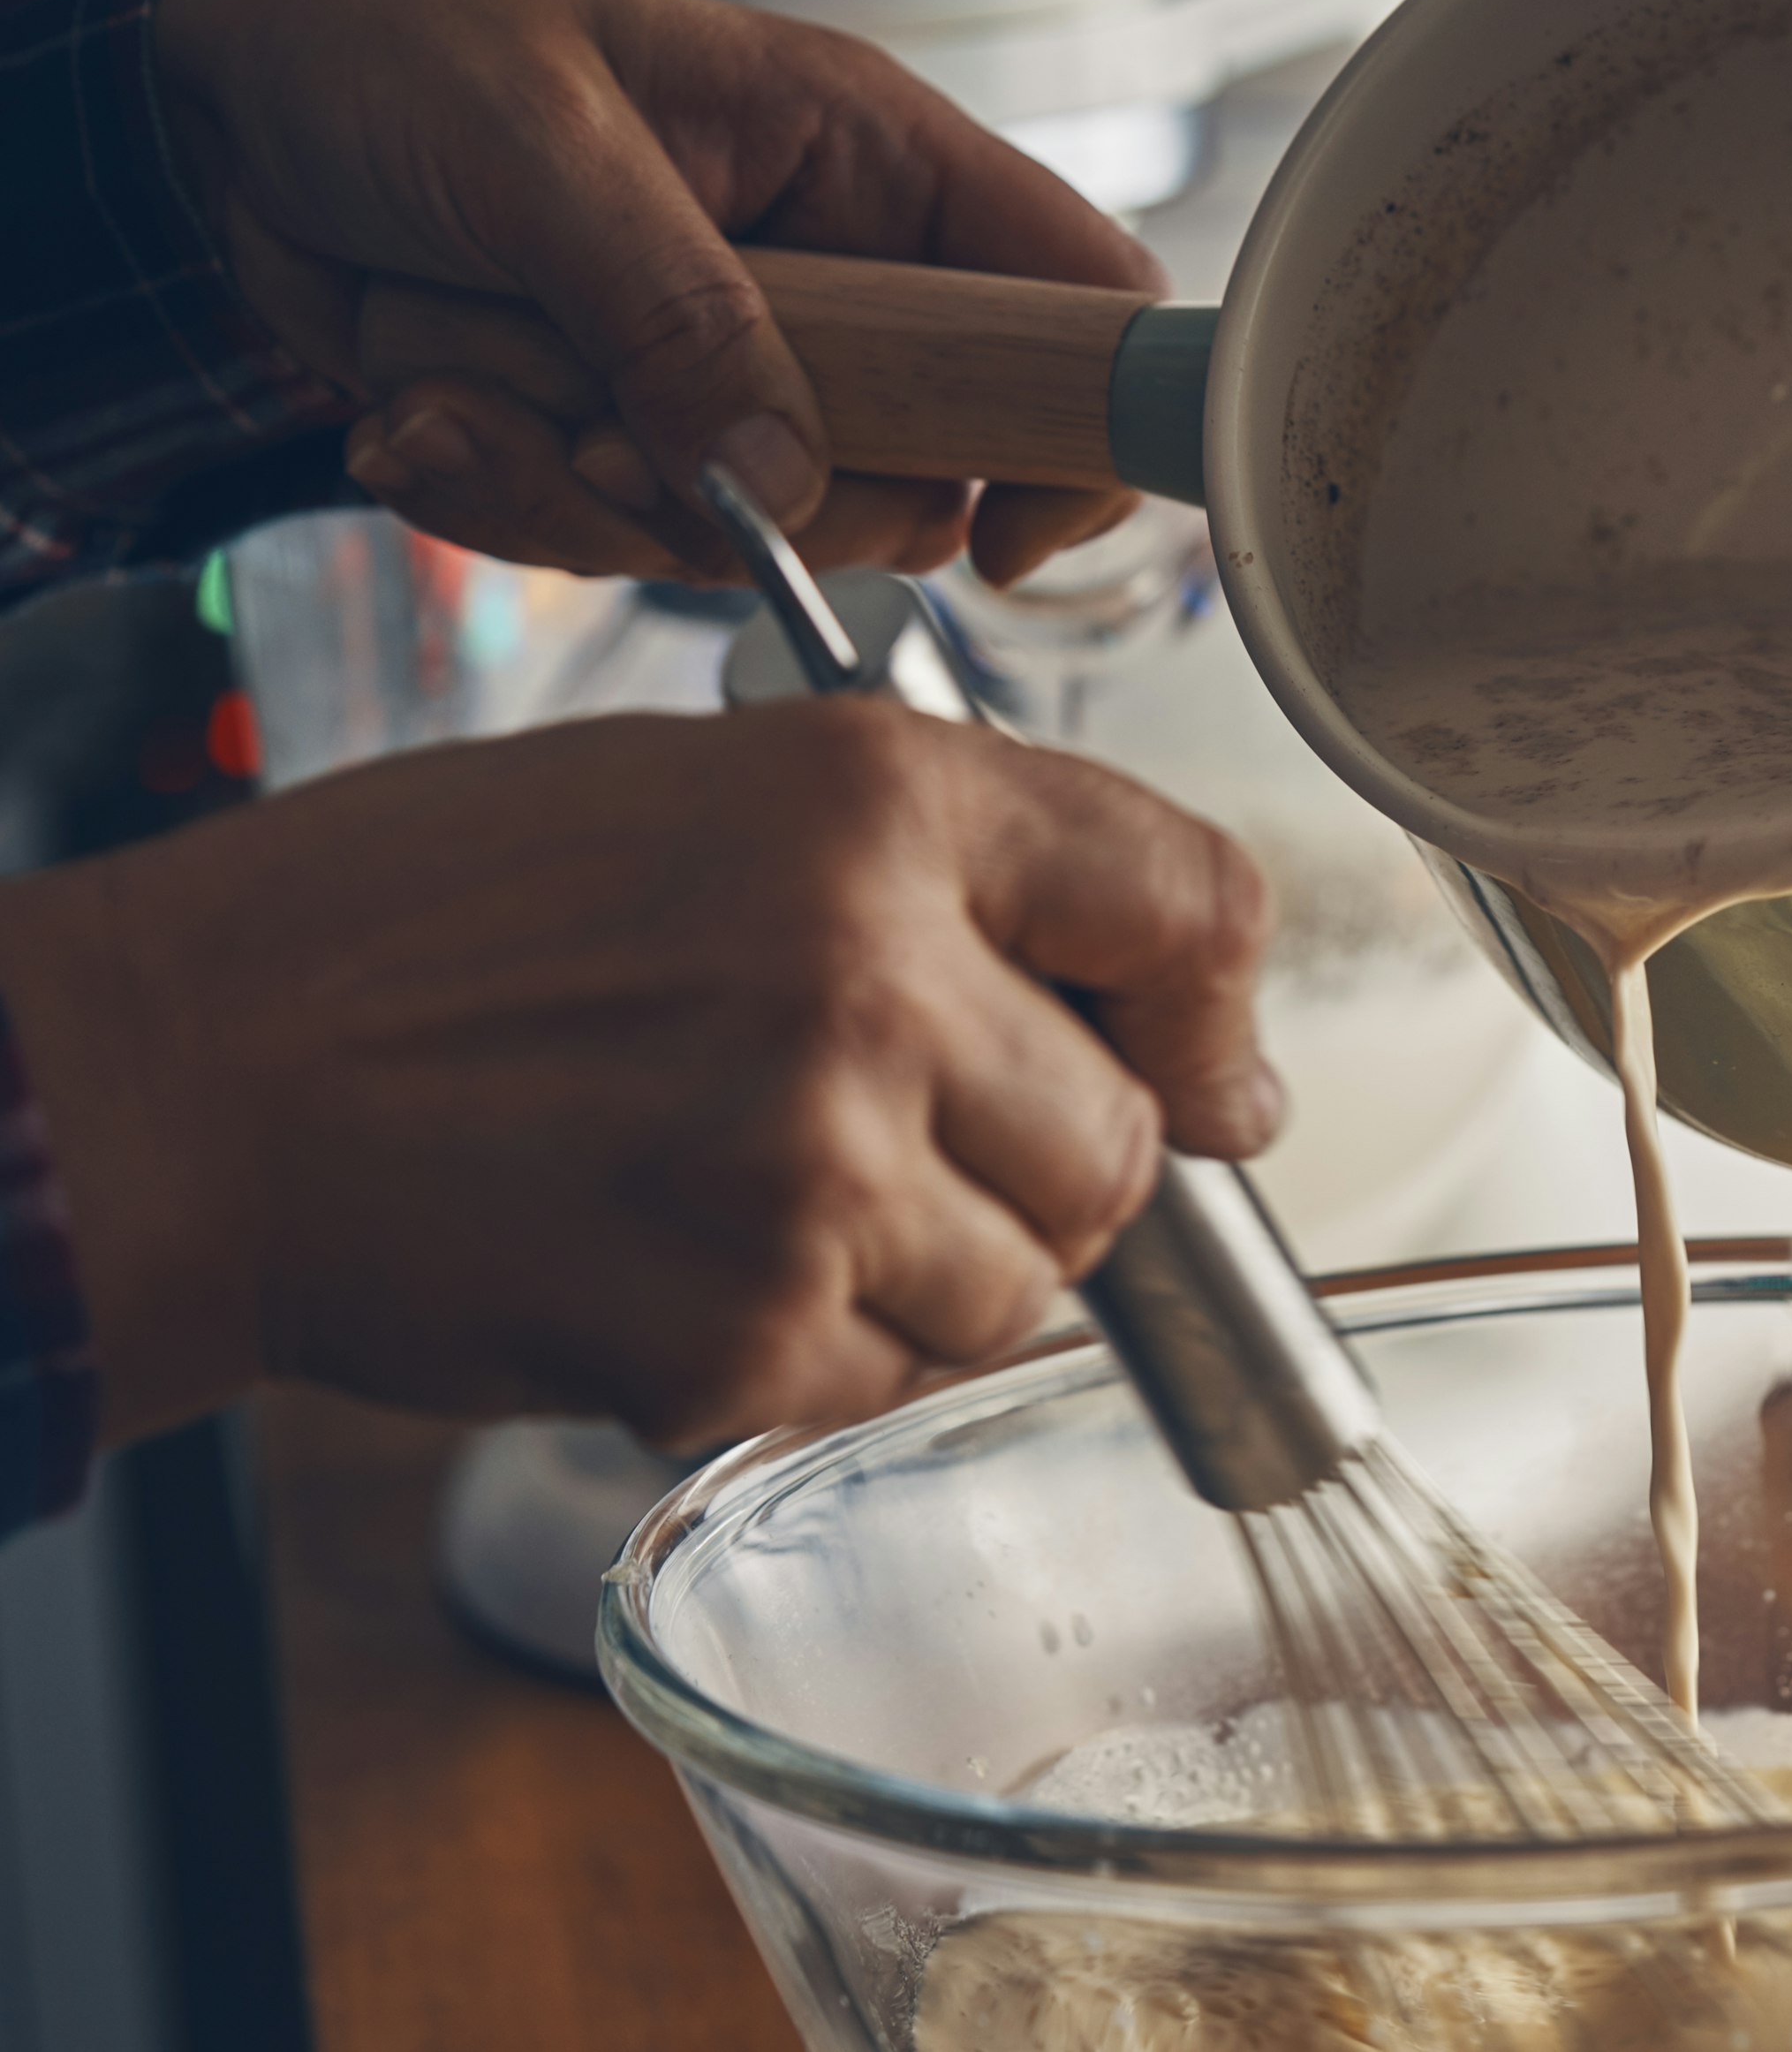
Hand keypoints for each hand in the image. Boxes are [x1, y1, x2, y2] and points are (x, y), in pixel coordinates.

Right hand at [0, 706, 1279, 1449]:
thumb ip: (962, 890)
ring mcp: (812, 1165)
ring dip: (927, 1275)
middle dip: (1043, 1171)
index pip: (1191, 899)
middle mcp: (871, 972)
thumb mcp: (706, 800)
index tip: (1203, 1069)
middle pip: (1127, 1144)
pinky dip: (811, 1353)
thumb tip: (1212, 1072)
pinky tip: (680, 1265)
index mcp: (874, 801)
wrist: (190, 1076)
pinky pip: (888, 1379)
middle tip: (890, 1147)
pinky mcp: (742, 1331)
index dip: (1214, 1006)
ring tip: (747, 1199)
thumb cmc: (429, 928)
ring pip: (1024, 1287)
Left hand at [151, 0, 1157, 585]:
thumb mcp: (539, 150)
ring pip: (764, 534)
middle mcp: (832, 282)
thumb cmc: (389, 57)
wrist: (214, 122)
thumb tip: (781, 476)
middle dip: (756, 495)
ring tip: (464, 390)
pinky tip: (423, 409)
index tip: (1003, 538)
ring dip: (587, 496)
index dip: (1080, 431)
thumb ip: (675, 312)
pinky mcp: (634, 447)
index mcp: (865, 162)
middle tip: (614, 435)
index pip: (1074, 298)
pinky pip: (626, 549)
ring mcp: (734, 377)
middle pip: (922, 475)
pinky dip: (506, 501)